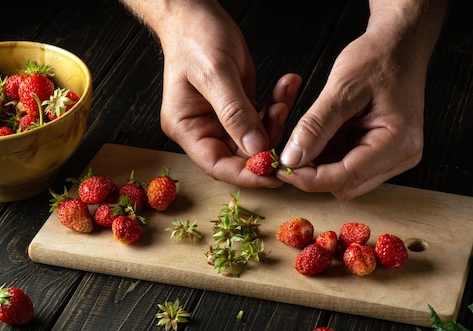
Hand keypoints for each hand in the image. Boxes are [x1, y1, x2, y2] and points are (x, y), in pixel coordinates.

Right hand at [154, 4, 299, 186]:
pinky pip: (263, 117)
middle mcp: (203, 129)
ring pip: (256, 137)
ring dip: (276, 120)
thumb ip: (235, 113)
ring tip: (284, 95)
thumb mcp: (215, 74)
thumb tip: (255, 146)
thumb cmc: (194, 38)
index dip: (244, 173)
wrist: (196, 13)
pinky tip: (286, 86)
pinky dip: (277, 105)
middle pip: (239, 155)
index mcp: (187, 128)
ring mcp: (222, 120)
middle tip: (285, 120)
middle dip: (267, 142)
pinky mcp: (239, 108)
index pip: (216, 164)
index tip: (272, 173)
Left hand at [277, 1, 446, 199]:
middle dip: (314, 173)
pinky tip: (324, 134)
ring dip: (321, 164)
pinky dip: (331, 155)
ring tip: (309, 135)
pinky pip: (350, 167)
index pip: (345, 177)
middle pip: (346, 185)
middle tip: (288, 152)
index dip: (309, 178)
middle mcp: (401, 156)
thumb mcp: (342, 88)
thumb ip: (315, 126)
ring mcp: (395, 157)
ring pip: (345, 179)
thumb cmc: (378, 59)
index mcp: (397, 142)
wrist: (399, 46)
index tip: (281, 167)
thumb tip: (291, 159)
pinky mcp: (385, 154)